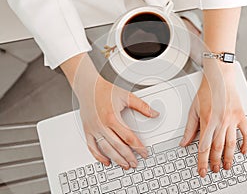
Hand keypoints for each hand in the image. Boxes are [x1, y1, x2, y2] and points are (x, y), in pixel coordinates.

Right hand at [60, 53, 158, 169]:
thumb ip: (142, 106)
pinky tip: (106, 161)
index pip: (128, 137)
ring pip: (106, 149)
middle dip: (128, 157)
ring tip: (124, 165)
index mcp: (112, 117)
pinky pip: (92, 147)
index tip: (144, 153)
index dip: (138, 147)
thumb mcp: (126, 96)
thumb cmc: (105, 90)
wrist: (88, 87)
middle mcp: (102, 125)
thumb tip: (154, 113)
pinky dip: (98, 156)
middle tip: (135, 163)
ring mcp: (94, 129)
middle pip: (118, 146)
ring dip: (116, 159)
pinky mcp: (87, 130)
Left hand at [180, 62, 246, 176]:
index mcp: (207, 121)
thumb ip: (189, 128)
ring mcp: (232, 119)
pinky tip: (243, 151)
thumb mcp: (193, 110)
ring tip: (227, 166)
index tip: (201, 170)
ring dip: (229, 157)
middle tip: (214, 170)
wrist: (219, 78)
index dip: (202, 161)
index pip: (203, 147)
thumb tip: (183, 142)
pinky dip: (246, 143)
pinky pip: (246, 133)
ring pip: (231, 144)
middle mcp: (220, 122)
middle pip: (217, 148)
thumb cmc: (206, 91)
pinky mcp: (241, 115)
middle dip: (215, 162)